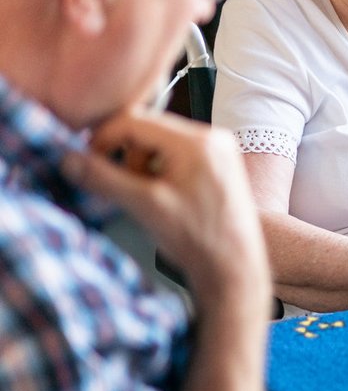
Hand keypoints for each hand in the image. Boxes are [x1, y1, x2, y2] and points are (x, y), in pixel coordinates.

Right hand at [66, 111, 268, 305]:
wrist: (234, 268)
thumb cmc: (201, 241)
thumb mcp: (144, 207)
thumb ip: (104, 179)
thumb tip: (70, 160)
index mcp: (199, 142)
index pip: (134, 121)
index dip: (103, 140)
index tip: (88, 162)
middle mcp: (214, 139)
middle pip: (147, 129)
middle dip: (126, 157)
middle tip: (124, 188)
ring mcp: (219, 151)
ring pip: (160, 143)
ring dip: (142, 166)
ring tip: (148, 198)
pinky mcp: (219, 166)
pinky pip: (177, 155)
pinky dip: (159, 172)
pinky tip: (162, 199)